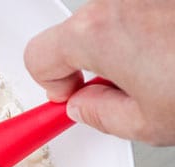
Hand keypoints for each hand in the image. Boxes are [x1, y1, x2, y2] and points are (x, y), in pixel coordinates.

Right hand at [24, 0, 174, 145]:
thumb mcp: (146, 123)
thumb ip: (98, 115)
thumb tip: (86, 107)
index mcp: (96, 34)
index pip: (37, 55)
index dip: (50, 84)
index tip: (69, 98)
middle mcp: (116, 2)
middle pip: (71, 36)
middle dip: (83, 65)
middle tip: (111, 92)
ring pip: (104, 22)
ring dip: (115, 47)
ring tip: (150, 74)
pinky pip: (134, 13)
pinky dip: (141, 33)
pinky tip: (166, 55)